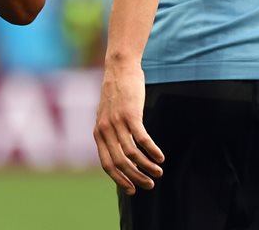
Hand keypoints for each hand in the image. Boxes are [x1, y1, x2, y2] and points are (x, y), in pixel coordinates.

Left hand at [93, 63, 163, 194]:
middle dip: (135, 178)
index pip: (106, 164)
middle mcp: (105, 130)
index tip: (132, 190)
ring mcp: (117, 122)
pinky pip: (142, 140)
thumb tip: (119, 153)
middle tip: (149, 185)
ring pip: (132, 154)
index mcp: (98, 133)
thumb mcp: (107, 115)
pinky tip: (161, 157)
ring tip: (159, 172)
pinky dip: (152, 151)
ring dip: (147, 167)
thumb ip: (110, 133)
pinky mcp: (131, 114)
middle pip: (120, 163)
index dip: (119, 179)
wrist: (119, 68)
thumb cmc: (116, 94)